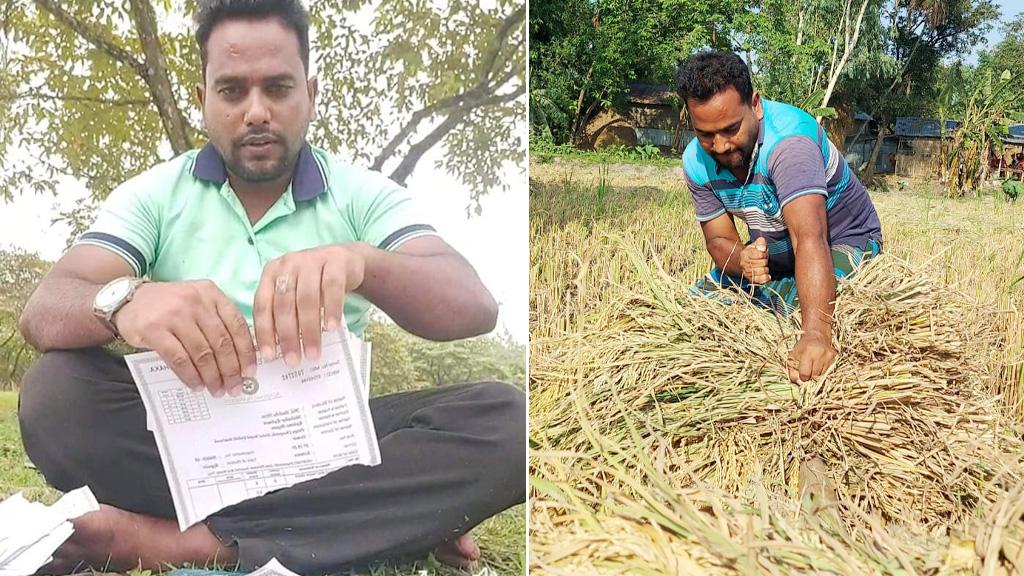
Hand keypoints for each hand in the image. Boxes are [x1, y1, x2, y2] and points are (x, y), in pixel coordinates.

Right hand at [115, 281, 256, 396]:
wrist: (128, 300)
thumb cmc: (170, 306)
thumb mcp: (198, 302)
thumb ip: (218, 321)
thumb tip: (241, 357)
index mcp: (211, 294)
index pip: (237, 325)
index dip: (246, 352)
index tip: (250, 372)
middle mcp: (195, 301)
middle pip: (221, 342)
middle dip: (231, 370)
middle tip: (234, 387)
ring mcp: (174, 314)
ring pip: (202, 353)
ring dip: (212, 376)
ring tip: (216, 389)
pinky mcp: (155, 329)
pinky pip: (179, 359)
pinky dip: (190, 376)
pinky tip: (196, 385)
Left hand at [253, 244, 365, 366]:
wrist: (345, 260)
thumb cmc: (315, 283)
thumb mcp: (295, 294)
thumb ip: (284, 314)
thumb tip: (278, 350)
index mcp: (271, 273)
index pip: (262, 305)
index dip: (265, 332)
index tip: (270, 356)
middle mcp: (288, 264)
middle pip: (284, 304)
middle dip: (288, 336)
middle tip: (294, 360)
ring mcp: (312, 260)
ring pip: (307, 298)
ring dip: (309, 329)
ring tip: (313, 352)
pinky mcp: (336, 261)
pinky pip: (332, 287)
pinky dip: (332, 310)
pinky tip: (332, 328)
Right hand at [740, 237, 770, 283]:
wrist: (745, 261)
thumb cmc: (754, 252)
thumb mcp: (756, 244)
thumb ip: (761, 242)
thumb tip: (763, 249)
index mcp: (745, 253)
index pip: (760, 255)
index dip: (764, 254)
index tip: (763, 254)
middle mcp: (744, 263)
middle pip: (762, 263)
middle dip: (766, 261)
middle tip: (764, 260)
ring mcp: (746, 272)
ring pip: (761, 271)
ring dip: (766, 269)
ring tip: (764, 266)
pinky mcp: (750, 279)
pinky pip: (759, 280)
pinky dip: (765, 278)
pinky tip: (768, 276)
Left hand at [787, 331, 836, 382]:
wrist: (816, 335)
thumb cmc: (802, 347)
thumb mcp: (792, 356)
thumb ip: (792, 370)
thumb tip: (797, 382)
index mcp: (808, 352)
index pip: (805, 374)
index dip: (802, 377)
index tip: (801, 374)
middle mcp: (820, 354)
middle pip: (814, 376)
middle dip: (810, 376)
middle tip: (807, 370)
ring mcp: (829, 356)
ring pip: (822, 375)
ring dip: (816, 374)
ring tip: (813, 366)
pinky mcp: (835, 357)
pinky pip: (828, 371)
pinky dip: (822, 370)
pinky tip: (819, 364)